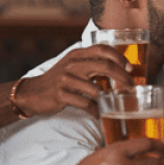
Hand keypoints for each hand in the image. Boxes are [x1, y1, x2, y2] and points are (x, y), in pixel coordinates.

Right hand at [14, 45, 133, 118]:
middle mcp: (72, 64)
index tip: (131, 69)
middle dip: (122, 78)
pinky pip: (86, 104)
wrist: (32, 93)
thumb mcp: (73, 66)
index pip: (102, 49)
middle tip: (131, 87)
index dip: (119, 57)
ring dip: (110, 99)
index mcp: (77, 54)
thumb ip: (92, 64)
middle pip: (105, 66)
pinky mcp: (61, 95)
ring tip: (117, 104)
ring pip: (96, 89)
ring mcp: (66, 79)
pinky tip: (101, 115)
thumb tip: (120, 70)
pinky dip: (96, 111)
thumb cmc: (59, 80)